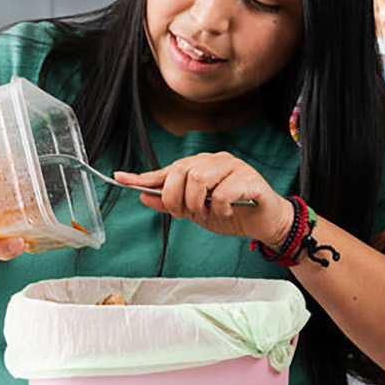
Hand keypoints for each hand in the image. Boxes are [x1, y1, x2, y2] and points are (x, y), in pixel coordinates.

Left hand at [112, 152, 292, 244]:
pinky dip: (220, 208)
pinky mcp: (251, 179)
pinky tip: (227, 211)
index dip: (144, 175)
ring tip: (207, 213)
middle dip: (176, 198)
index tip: (120, 178)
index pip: (168, 168)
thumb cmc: (233, 213)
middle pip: (182, 171)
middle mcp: (216, 160)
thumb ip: (171, 203)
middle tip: (183, 214)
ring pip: (200, 178)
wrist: (265, 224)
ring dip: (198, 203)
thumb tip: (143, 196)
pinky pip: (224, 191)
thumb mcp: (196, 212)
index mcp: (202, 165)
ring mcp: (234, 166)